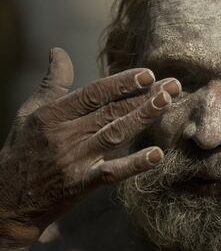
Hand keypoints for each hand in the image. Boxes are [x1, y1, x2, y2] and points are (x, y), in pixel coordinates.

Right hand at [0, 48, 180, 249]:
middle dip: (144, 96)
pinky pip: (112, 173)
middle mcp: (66, 134)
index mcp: (54, 114)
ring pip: (115, 134)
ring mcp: (75, 159)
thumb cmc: (23, 149)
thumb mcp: (32, 111)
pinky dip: (134, 164)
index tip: (148, 74)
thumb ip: (52, 82)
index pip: (94, 93)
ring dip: (143, 117)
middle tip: (173, 85)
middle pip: (111, 111)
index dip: (122, 82)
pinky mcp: (82, 184)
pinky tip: (157, 154)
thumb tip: (57, 50)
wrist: (8, 199)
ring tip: (167, 102)